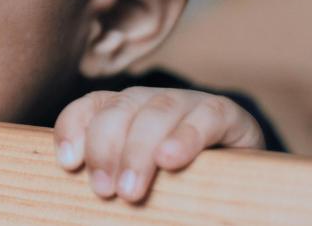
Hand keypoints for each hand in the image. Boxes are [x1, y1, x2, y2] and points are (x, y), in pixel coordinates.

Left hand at [53, 87, 263, 201]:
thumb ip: (114, 182)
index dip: (73, 128)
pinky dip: (185, 137)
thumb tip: (86, 210)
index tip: (67, 163)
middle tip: (103, 190)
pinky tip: (170, 159)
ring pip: (155, 112)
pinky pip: (204, 117)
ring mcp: (187, 102)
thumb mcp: (140, 185)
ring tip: (130, 190)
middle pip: (118, 109)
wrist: (243, 179)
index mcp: (124, 112)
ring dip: (138, 150)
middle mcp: (150, 100)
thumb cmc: (179, 187)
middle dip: (104, 148)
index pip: (90, 106)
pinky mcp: (225, 113)